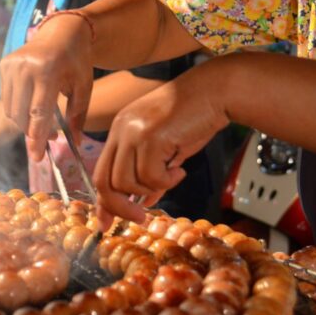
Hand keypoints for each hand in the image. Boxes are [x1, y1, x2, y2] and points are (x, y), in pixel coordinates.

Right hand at [0, 13, 94, 161]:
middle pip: (21, 114)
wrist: (62, 31)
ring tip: (43, 122)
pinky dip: (17, 108)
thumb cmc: (77, 61)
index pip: (38, 112)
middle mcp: (25, 67)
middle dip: (32, 132)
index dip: (37, 138)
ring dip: (24, 122)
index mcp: (48, 71)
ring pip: (10, 109)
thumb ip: (78, 115)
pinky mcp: (4, 64)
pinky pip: (6, 98)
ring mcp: (11, 64)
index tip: (37, 157)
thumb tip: (75, 142)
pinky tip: (32, 106)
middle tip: (50, 138)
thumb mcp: (84, 87)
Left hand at [92, 60, 231, 227]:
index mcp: (120, 130)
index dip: (103, 201)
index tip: (105, 223)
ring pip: (127, 182)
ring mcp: (133, 131)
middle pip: (105, 181)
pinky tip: (180, 168)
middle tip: (141, 217)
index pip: (100, 172)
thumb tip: (143, 202)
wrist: (215, 91)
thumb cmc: (195, 117)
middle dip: (120, 207)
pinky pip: (150, 176)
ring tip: (173, 175)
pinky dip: (166, 181)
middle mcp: (120, 129)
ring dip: (151, 188)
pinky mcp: (150, 136)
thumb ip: (151, 173)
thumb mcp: (167, 150)